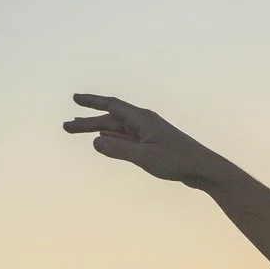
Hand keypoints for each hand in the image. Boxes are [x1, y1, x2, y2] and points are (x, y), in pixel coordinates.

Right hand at [63, 95, 222, 185]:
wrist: (204, 170)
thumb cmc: (178, 161)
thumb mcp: (145, 157)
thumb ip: (119, 150)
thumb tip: (95, 142)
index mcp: (142, 119)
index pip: (112, 105)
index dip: (92, 101)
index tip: (74, 98)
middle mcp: (144, 122)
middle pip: (110, 118)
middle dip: (87, 121)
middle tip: (65, 127)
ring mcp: (148, 133)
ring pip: (116, 129)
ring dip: (96, 130)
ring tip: (75, 130)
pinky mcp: (152, 144)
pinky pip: (126, 138)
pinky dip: (111, 138)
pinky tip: (101, 140)